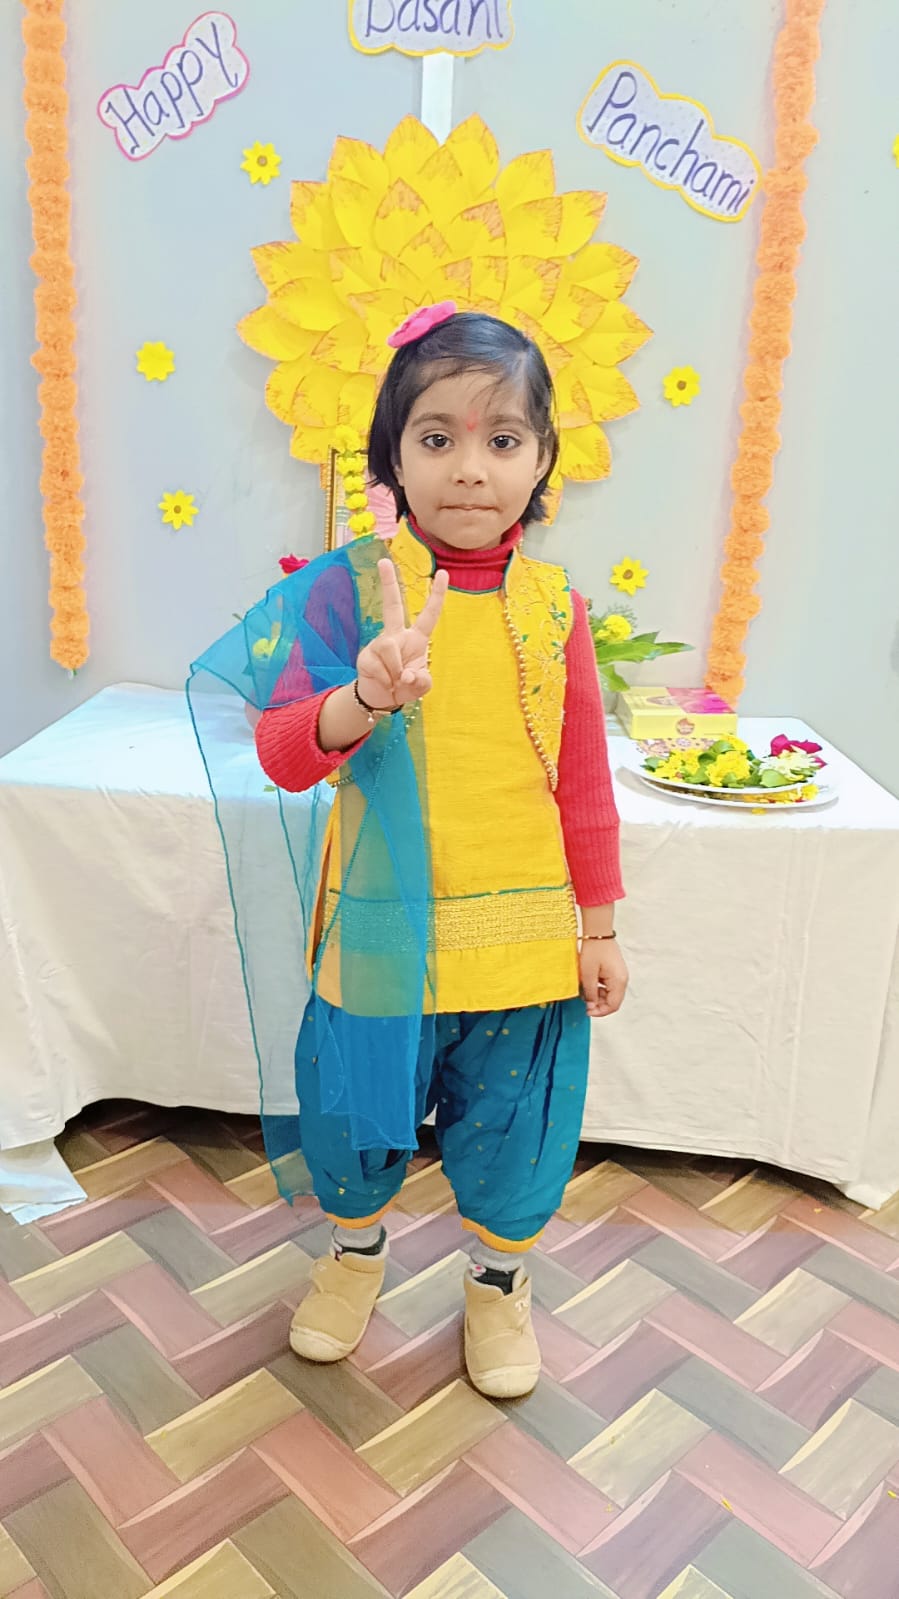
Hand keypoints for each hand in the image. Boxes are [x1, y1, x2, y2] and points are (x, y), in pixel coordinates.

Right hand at [356, 559, 448, 709]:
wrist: (381, 699)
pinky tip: (387, 685)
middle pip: (392, 605)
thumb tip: (406, 675)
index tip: (443, 573)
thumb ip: (422, 681)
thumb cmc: (405, 686)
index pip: (429, 614)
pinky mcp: (365, 656)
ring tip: (397, 682)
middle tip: (384, 560)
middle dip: (388, 583)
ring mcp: (379, 644)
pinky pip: (379, 665)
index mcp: (416, 638)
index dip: (436, 595)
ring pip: (389, 647)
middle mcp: (397, 635)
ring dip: (396, 670)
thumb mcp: (421, 686)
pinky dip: (387, 680)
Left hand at [580, 938, 628, 1018]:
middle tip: (585, 1002)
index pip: (613, 1005)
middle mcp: (622, 979)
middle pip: (613, 1001)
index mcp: (619, 981)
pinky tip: (590, 983)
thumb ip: (590, 993)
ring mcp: (619, 974)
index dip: (600, 1012)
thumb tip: (591, 1006)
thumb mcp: (588, 974)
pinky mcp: (615, 970)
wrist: (597, 931)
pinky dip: (599, 987)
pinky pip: (608, 985)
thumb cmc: (593, 950)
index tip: (588, 1011)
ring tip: (585, 990)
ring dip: (598, 996)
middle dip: (599, 1004)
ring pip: (610, 993)